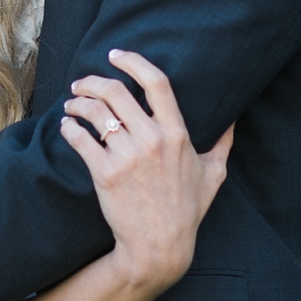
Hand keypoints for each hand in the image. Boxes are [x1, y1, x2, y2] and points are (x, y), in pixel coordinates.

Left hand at [60, 50, 231, 293]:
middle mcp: (153, 141)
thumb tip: (233, 119)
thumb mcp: (213, 175)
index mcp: (178, 135)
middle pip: (116, 92)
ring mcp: (128, 157)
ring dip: (77, 103)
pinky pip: (79, 139)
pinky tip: (67, 127)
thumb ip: (222, 143)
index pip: (158, 83)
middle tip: (81, 84)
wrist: (159, 246)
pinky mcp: (104, 173)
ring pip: (94, 113)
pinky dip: (69, 128)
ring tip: (71, 105)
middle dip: (92, 81)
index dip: (134, 62)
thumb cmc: (187, 210)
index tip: (115, 54)